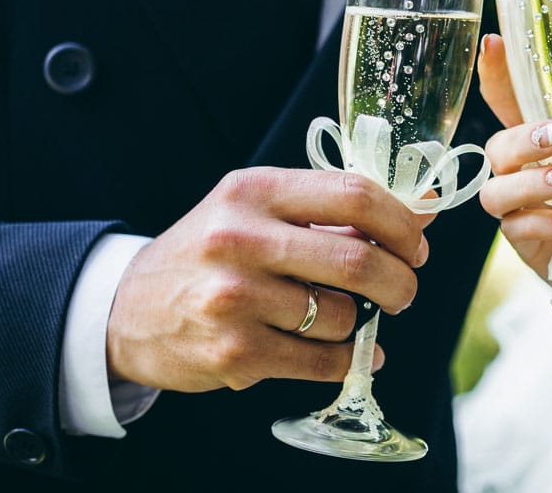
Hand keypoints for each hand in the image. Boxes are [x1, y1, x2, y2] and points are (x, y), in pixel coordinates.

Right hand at [106, 167, 429, 391]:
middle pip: (358, 260)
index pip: (354, 194)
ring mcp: (234, 298)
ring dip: (362, 323)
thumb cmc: (210, 252)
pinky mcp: (234, 352)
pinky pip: (322, 361)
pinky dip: (349, 360)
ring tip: (350, 319)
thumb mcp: (259, 211)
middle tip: (404, 291)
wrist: (128, 308)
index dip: (402, 223)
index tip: (416, 245)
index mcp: (255, 191)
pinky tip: (350, 354)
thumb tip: (424, 210)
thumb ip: (334, 212)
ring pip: (342, 316)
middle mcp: (241, 239)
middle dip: (400, 282)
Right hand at [477, 34, 551, 277]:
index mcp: (544, 145)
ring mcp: (517, 206)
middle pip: (497, 146)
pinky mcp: (520, 239)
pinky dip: (544, 221)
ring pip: (497, 188)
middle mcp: (523, 172)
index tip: (494, 44)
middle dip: (522, 138)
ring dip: (532, 181)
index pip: (510, 104)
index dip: (496, 75)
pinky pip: (516, 226)